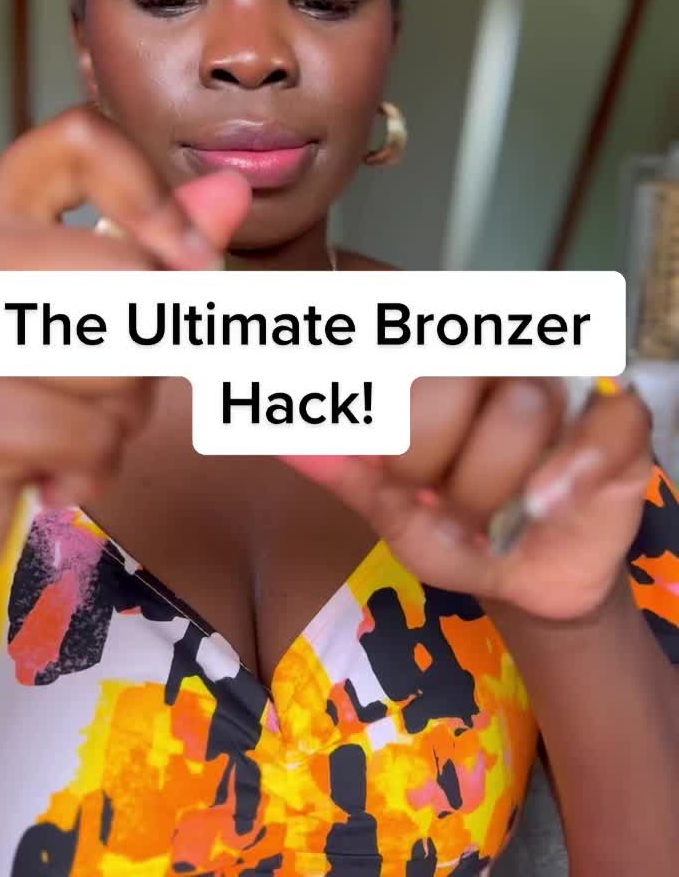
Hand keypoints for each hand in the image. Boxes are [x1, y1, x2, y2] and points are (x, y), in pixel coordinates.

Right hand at [0, 107, 249, 593]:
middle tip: (104, 384)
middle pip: (133, 273)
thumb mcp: (65, 313)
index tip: (188, 256)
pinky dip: (90, 469)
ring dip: (120, 418)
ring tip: (58, 431)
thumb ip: (144, 254)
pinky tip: (45, 474)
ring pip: (128, 365)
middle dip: (151, 347)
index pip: (77, 142)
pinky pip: (96, 438)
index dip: (153, 193)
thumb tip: (231, 192)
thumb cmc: (3, 402)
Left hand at [282, 377, 653, 622]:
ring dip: (492, 488)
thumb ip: (348, 470)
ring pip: (520, 407)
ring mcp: (558, 381)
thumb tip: (289, 438)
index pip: (397, 331)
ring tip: (485, 517)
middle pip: (447, 377)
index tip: (361, 447)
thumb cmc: (460, 529)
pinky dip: (568, 474)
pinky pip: (601, 428)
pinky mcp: (618, 420)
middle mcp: (493, 358)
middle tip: (429, 497)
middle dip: (423, 460)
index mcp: (433, 368)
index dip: (376, 394)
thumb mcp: (394, 512)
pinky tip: (541, 505)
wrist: (532, 577)